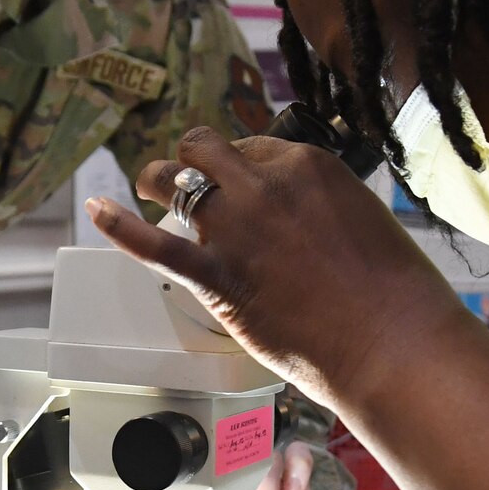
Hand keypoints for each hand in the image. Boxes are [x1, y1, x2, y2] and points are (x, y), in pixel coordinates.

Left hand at [86, 127, 484, 416]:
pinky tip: (96, 210)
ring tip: (149, 191)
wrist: (391, 341)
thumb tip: (295, 215)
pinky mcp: (218, 277)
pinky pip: (156, 245)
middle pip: (203, 150)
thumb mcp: (361, 218)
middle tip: (191, 185)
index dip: (241, 168)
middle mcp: (263, 185)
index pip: (252, 148)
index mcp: (305, 164)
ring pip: (172, 181)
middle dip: (192, 163)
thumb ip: (319, 206)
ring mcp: (235, 228)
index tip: (242, 187)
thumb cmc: (392, 290)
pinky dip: (120, 226)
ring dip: (157, 183)